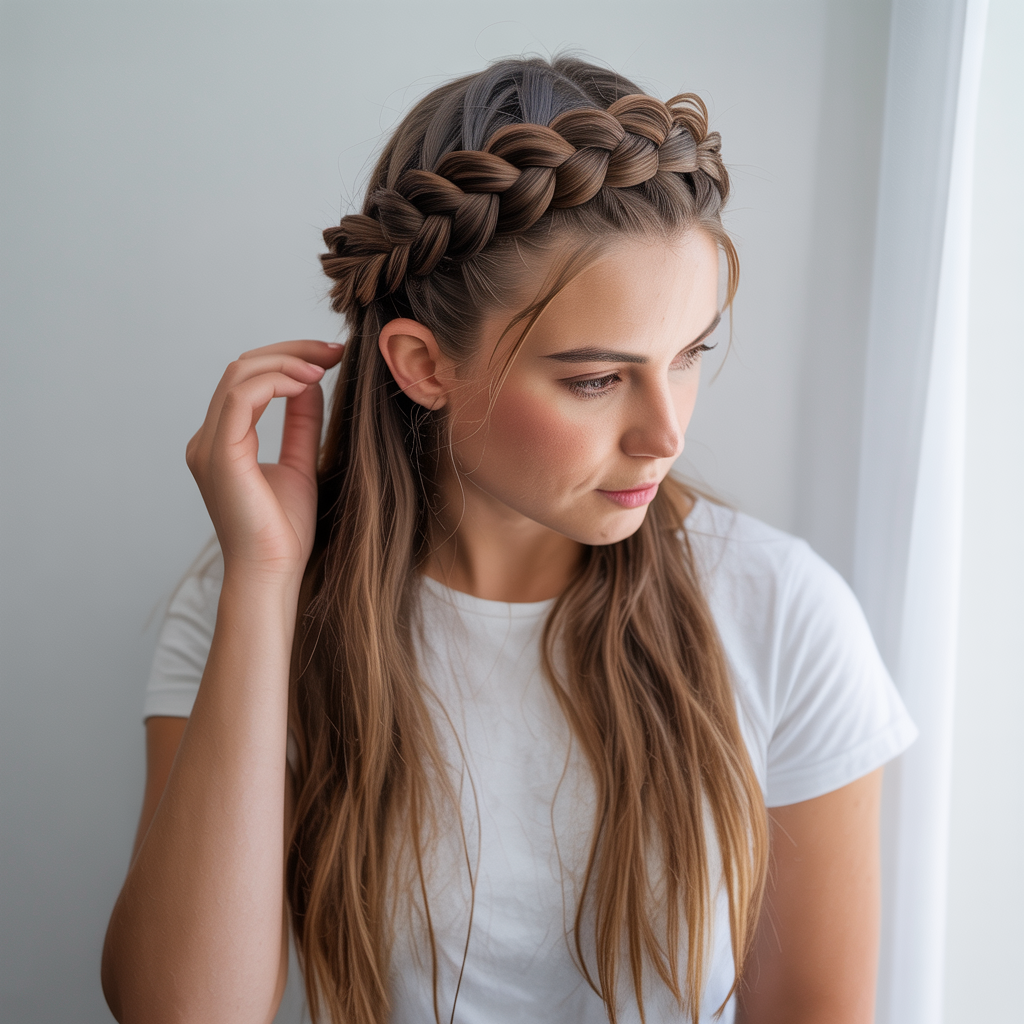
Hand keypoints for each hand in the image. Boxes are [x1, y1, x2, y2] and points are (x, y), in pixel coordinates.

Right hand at [185, 340, 343, 581]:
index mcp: (223, 441)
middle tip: (334, 351)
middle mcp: (208, 439)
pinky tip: (307, 383)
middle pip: (242, 368)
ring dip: (286, 362)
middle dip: (291, 352)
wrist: (273, 573)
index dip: (289, 360)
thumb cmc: (284, 532)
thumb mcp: (300, 464)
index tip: (331, 357)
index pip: (248, 380)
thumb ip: (301, 423)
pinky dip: (275, 381)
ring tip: (324, 367)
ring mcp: (209, 445)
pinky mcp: (220, 454)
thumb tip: (309, 383)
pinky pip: (241, 397)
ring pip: (239, 374)